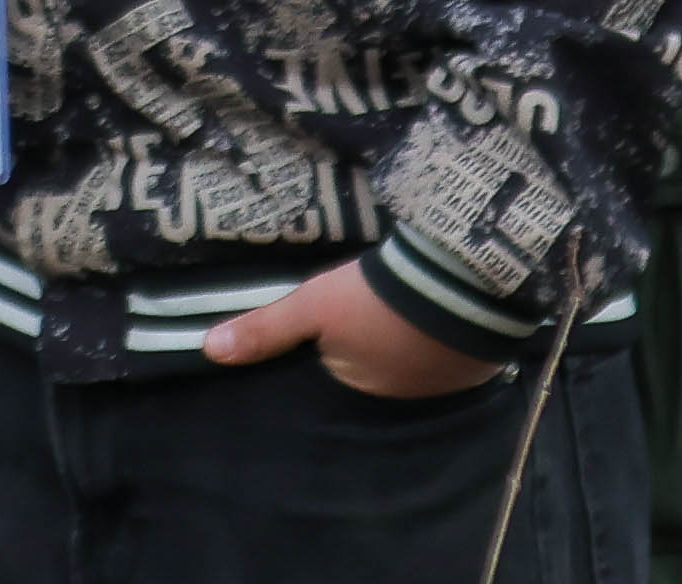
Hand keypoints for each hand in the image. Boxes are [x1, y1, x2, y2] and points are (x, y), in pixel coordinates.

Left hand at [194, 259, 500, 401]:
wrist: (460, 283)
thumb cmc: (377, 300)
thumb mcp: (314, 306)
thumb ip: (265, 329)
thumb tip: (209, 351)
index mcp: (360, 391)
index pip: (334, 378)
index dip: (327, 355)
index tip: (326, 335)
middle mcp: (401, 399)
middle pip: (373, 372)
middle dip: (367, 352)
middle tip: (362, 317)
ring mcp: (442, 384)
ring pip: (410, 364)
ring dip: (404, 344)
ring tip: (396, 313)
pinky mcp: (472, 363)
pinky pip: (445, 355)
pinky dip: (436, 339)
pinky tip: (431, 316)